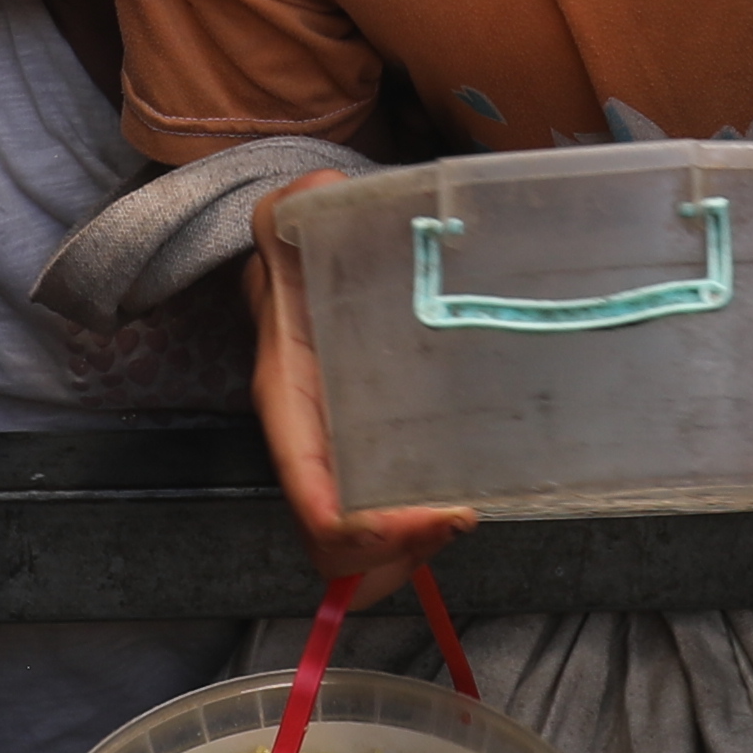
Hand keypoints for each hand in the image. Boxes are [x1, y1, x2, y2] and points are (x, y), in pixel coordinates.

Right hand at [241, 198, 470, 613]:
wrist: (298, 254)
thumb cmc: (300, 245)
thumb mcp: (292, 218)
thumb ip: (298, 206)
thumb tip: (317, 197)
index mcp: (290, 403)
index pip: (316, 503)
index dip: (372, 532)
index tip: (440, 515)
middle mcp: (310, 445)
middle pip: (336, 551)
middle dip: (396, 555)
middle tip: (456, 516)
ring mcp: (338, 456)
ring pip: (361, 552)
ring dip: (410, 554)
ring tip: (462, 512)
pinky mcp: (371, 452)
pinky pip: (386, 520)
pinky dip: (420, 532)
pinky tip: (462, 498)